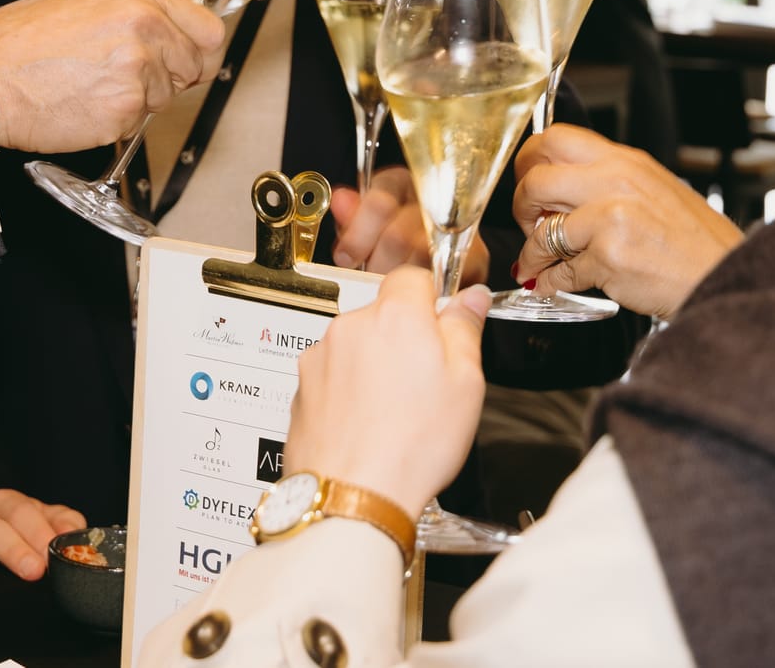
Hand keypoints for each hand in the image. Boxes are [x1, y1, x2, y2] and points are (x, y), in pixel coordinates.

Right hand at [0, 0, 224, 154]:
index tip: (187, 61)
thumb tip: (173, 33)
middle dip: (169, 78)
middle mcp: (144, 23)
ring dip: (136, 100)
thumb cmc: (22, 43)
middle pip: (195, 65)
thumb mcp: (83, 1)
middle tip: (123, 77)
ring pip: (165, 97)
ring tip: (90, 85)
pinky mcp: (126, 105)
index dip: (197, 50)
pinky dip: (115, 121)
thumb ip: (135, 12)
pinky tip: (84, 104)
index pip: (206, 28)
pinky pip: (138, 122)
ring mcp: (138, 65)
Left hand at [282, 268, 488, 516]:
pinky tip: (367, 425)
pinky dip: (349, 391)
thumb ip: (465, 328)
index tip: (441, 322)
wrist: (354, 496)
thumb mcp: (466, 384)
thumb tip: (471, 298)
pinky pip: (334, 376)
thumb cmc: (412, 447)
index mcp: (396, 316)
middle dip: (403, 338)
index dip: (431, 298)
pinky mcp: (302, 387)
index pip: (413, 277)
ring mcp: (321, 357)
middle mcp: (352, 327)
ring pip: (357, 346)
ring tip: (395, 413)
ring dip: (374, 365)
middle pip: (383, 315)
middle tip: (426, 382)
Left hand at [328, 168, 489, 282]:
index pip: (380, 201)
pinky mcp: (476, 256)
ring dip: (401, 280)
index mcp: (401, 182)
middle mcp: (433, 197)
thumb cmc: (391, 238)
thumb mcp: (362, 225)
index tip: (347, 257)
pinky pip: (445, 279)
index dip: (358, 234)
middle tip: (368, 278)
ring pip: (420, 260)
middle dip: (376, 264)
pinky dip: (426, 292)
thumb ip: (351, 216)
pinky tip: (413, 292)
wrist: (433, 259)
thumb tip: (341, 200)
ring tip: (387, 287)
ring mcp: (459, 226)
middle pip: (398, 237)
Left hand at [510, 125, 741, 318]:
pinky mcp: (609, 257)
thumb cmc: (694, 242)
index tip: (527, 180)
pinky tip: (551, 285)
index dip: (529, 161)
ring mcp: (610, 218)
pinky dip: (549, 282)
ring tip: (534, 263)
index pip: (555, 139)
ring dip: (530, 253)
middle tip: (527, 222)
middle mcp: (615, 182)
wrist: (725, 275)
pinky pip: (560, 270)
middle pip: (536, 178)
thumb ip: (609, 183)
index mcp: (625, 161)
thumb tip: (561, 191)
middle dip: (519, 205)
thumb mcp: (655, 190)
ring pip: (541, 229)